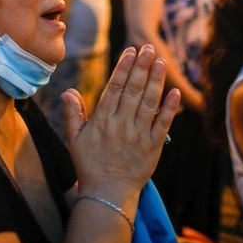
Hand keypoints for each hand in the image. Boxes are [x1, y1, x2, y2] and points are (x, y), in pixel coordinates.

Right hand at [63, 45, 180, 201]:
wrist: (107, 194)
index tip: (131, 51)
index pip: (114, 87)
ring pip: (148, 103)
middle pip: (133, 90)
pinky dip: (169, 108)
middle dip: (142, 67)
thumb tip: (68, 91)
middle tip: (149, 47)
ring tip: (161, 61)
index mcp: (102, 120)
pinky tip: (175, 92)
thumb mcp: (74, 139)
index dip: (123, 67)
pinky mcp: (153, 147)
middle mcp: (121, 125)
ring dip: (156, 81)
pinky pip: (163, 124)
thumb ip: (73, 113)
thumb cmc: (89, 165)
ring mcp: (138, 135)